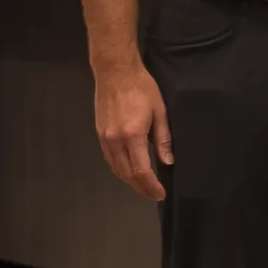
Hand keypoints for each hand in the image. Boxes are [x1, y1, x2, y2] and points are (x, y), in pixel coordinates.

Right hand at [94, 61, 172, 200]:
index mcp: (132, 135)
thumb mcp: (160, 112)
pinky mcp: (100, 133)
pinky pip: (110, 158)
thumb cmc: (142, 88)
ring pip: (116, 168)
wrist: (115, 72)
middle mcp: (115, 140)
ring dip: (130, 181)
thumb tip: (168, 161)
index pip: (141, 170)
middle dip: (141, 188)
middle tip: (154, 195)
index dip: (151, 186)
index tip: (160, 194)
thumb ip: (163, 139)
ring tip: (144, 186)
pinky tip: (129, 170)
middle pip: (126, 174)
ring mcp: (105, 137)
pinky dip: (120, 168)